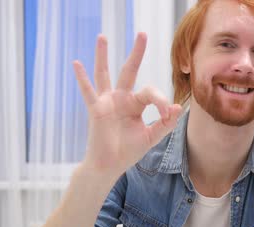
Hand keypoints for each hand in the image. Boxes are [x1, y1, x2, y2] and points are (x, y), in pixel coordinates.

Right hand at [72, 32, 182, 177]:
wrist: (109, 166)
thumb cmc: (128, 151)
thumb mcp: (151, 137)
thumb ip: (165, 123)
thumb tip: (177, 107)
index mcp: (135, 104)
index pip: (150, 92)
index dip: (160, 101)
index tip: (166, 113)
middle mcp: (121, 98)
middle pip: (129, 70)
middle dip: (136, 53)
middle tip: (143, 33)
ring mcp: (107, 102)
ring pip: (105, 74)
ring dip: (103, 55)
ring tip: (102, 36)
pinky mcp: (96, 110)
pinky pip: (88, 92)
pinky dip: (82, 78)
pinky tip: (76, 63)